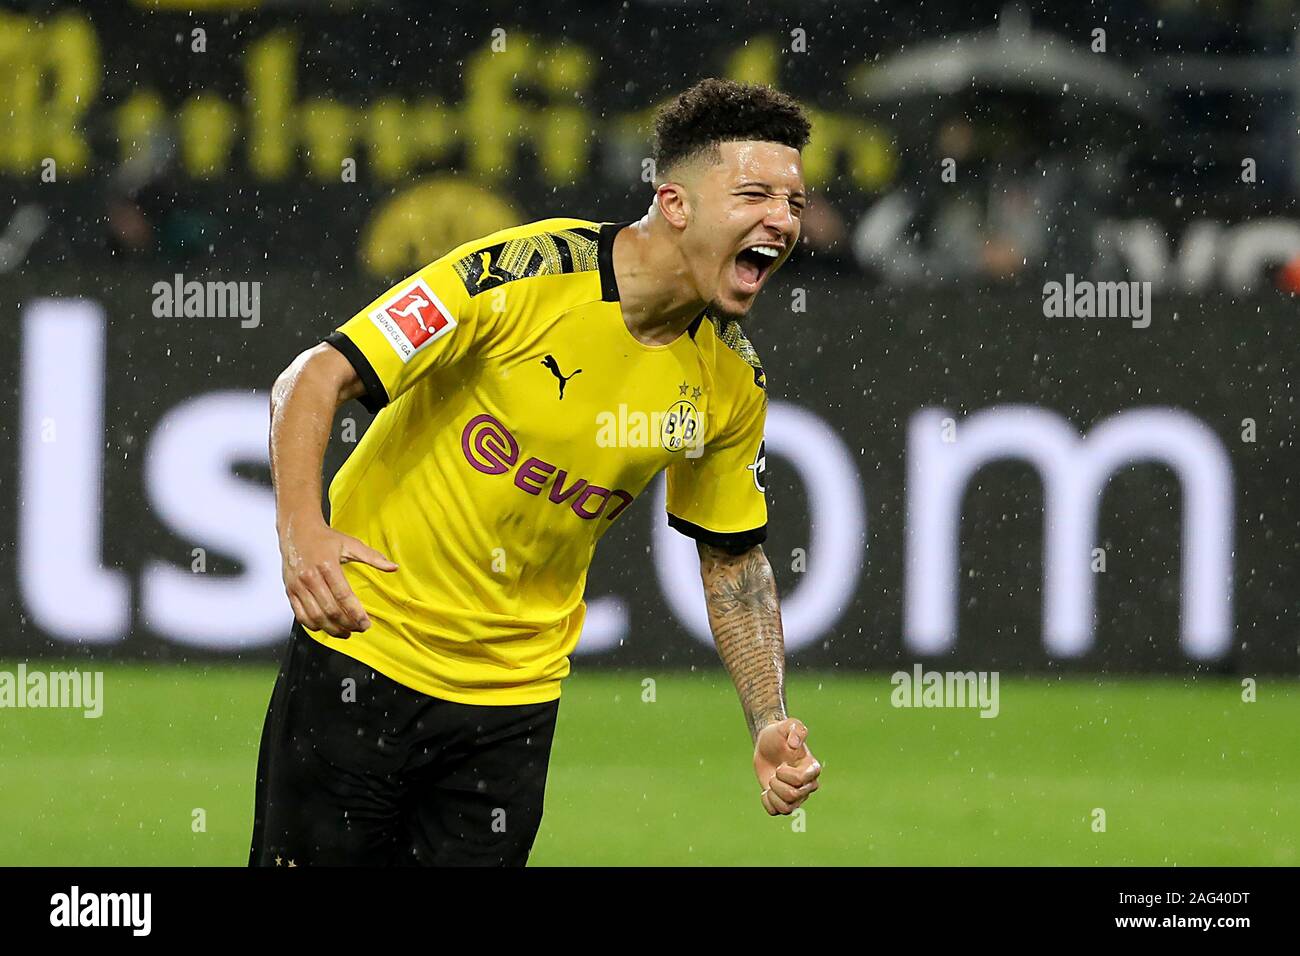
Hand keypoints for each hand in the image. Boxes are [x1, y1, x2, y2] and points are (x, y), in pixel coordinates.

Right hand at [279, 517, 397, 638]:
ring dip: (332, 629)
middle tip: (359, 629)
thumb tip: (393, 567)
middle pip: (330, 610)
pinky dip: (313, 626)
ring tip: (345, 632)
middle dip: (347, 624)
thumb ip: (373, 557)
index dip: (356, 613)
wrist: (297, 530)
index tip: (366, 623)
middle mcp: (310, 577)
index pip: (344, 596)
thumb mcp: (350, 544)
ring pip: (315, 616)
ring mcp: (298, 586)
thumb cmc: (324, 538)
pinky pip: (300, 616)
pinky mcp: (289, 591)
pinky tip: (326, 627)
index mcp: (327, 565)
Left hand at [753, 717, 820, 814]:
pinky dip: (768, 803)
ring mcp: (797, 795)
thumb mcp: (788, 725)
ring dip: (773, 795)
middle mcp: (808, 785)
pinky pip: (777, 812)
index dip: (786, 774)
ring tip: (771, 782)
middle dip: (777, 783)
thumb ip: (796, 729)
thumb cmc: (779, 734)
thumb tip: (795, 745)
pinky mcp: (784, 801)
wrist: (767, 743)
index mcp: (812, 768)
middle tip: (775, 772)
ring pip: (787, 809)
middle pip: (793, 796)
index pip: (801, 780)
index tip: (782, 763)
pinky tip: (766, 791)